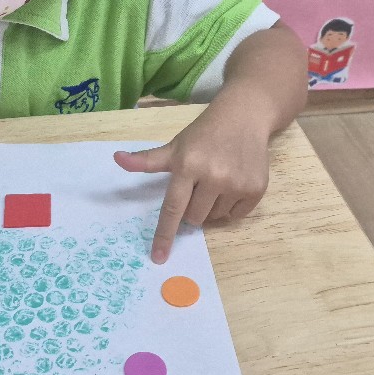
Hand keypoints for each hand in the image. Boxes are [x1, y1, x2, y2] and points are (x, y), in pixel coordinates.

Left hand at [114, 97, 271, 262]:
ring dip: (212, 206)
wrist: (244, 116)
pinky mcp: (256, 189)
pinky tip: (233, 183)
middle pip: (194, 218)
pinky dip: (230, 206)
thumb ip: (147, 160)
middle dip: (192, 208)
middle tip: (199, 184)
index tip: (159, 258)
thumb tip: (117, 160)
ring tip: (218, 180)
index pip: (172, 208)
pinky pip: (235, 215)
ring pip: (215, 218)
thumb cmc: (204, 135)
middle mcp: (213, 176)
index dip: (164, 235)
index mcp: (188, 166)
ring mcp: (237, 184)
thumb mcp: (175, 146)